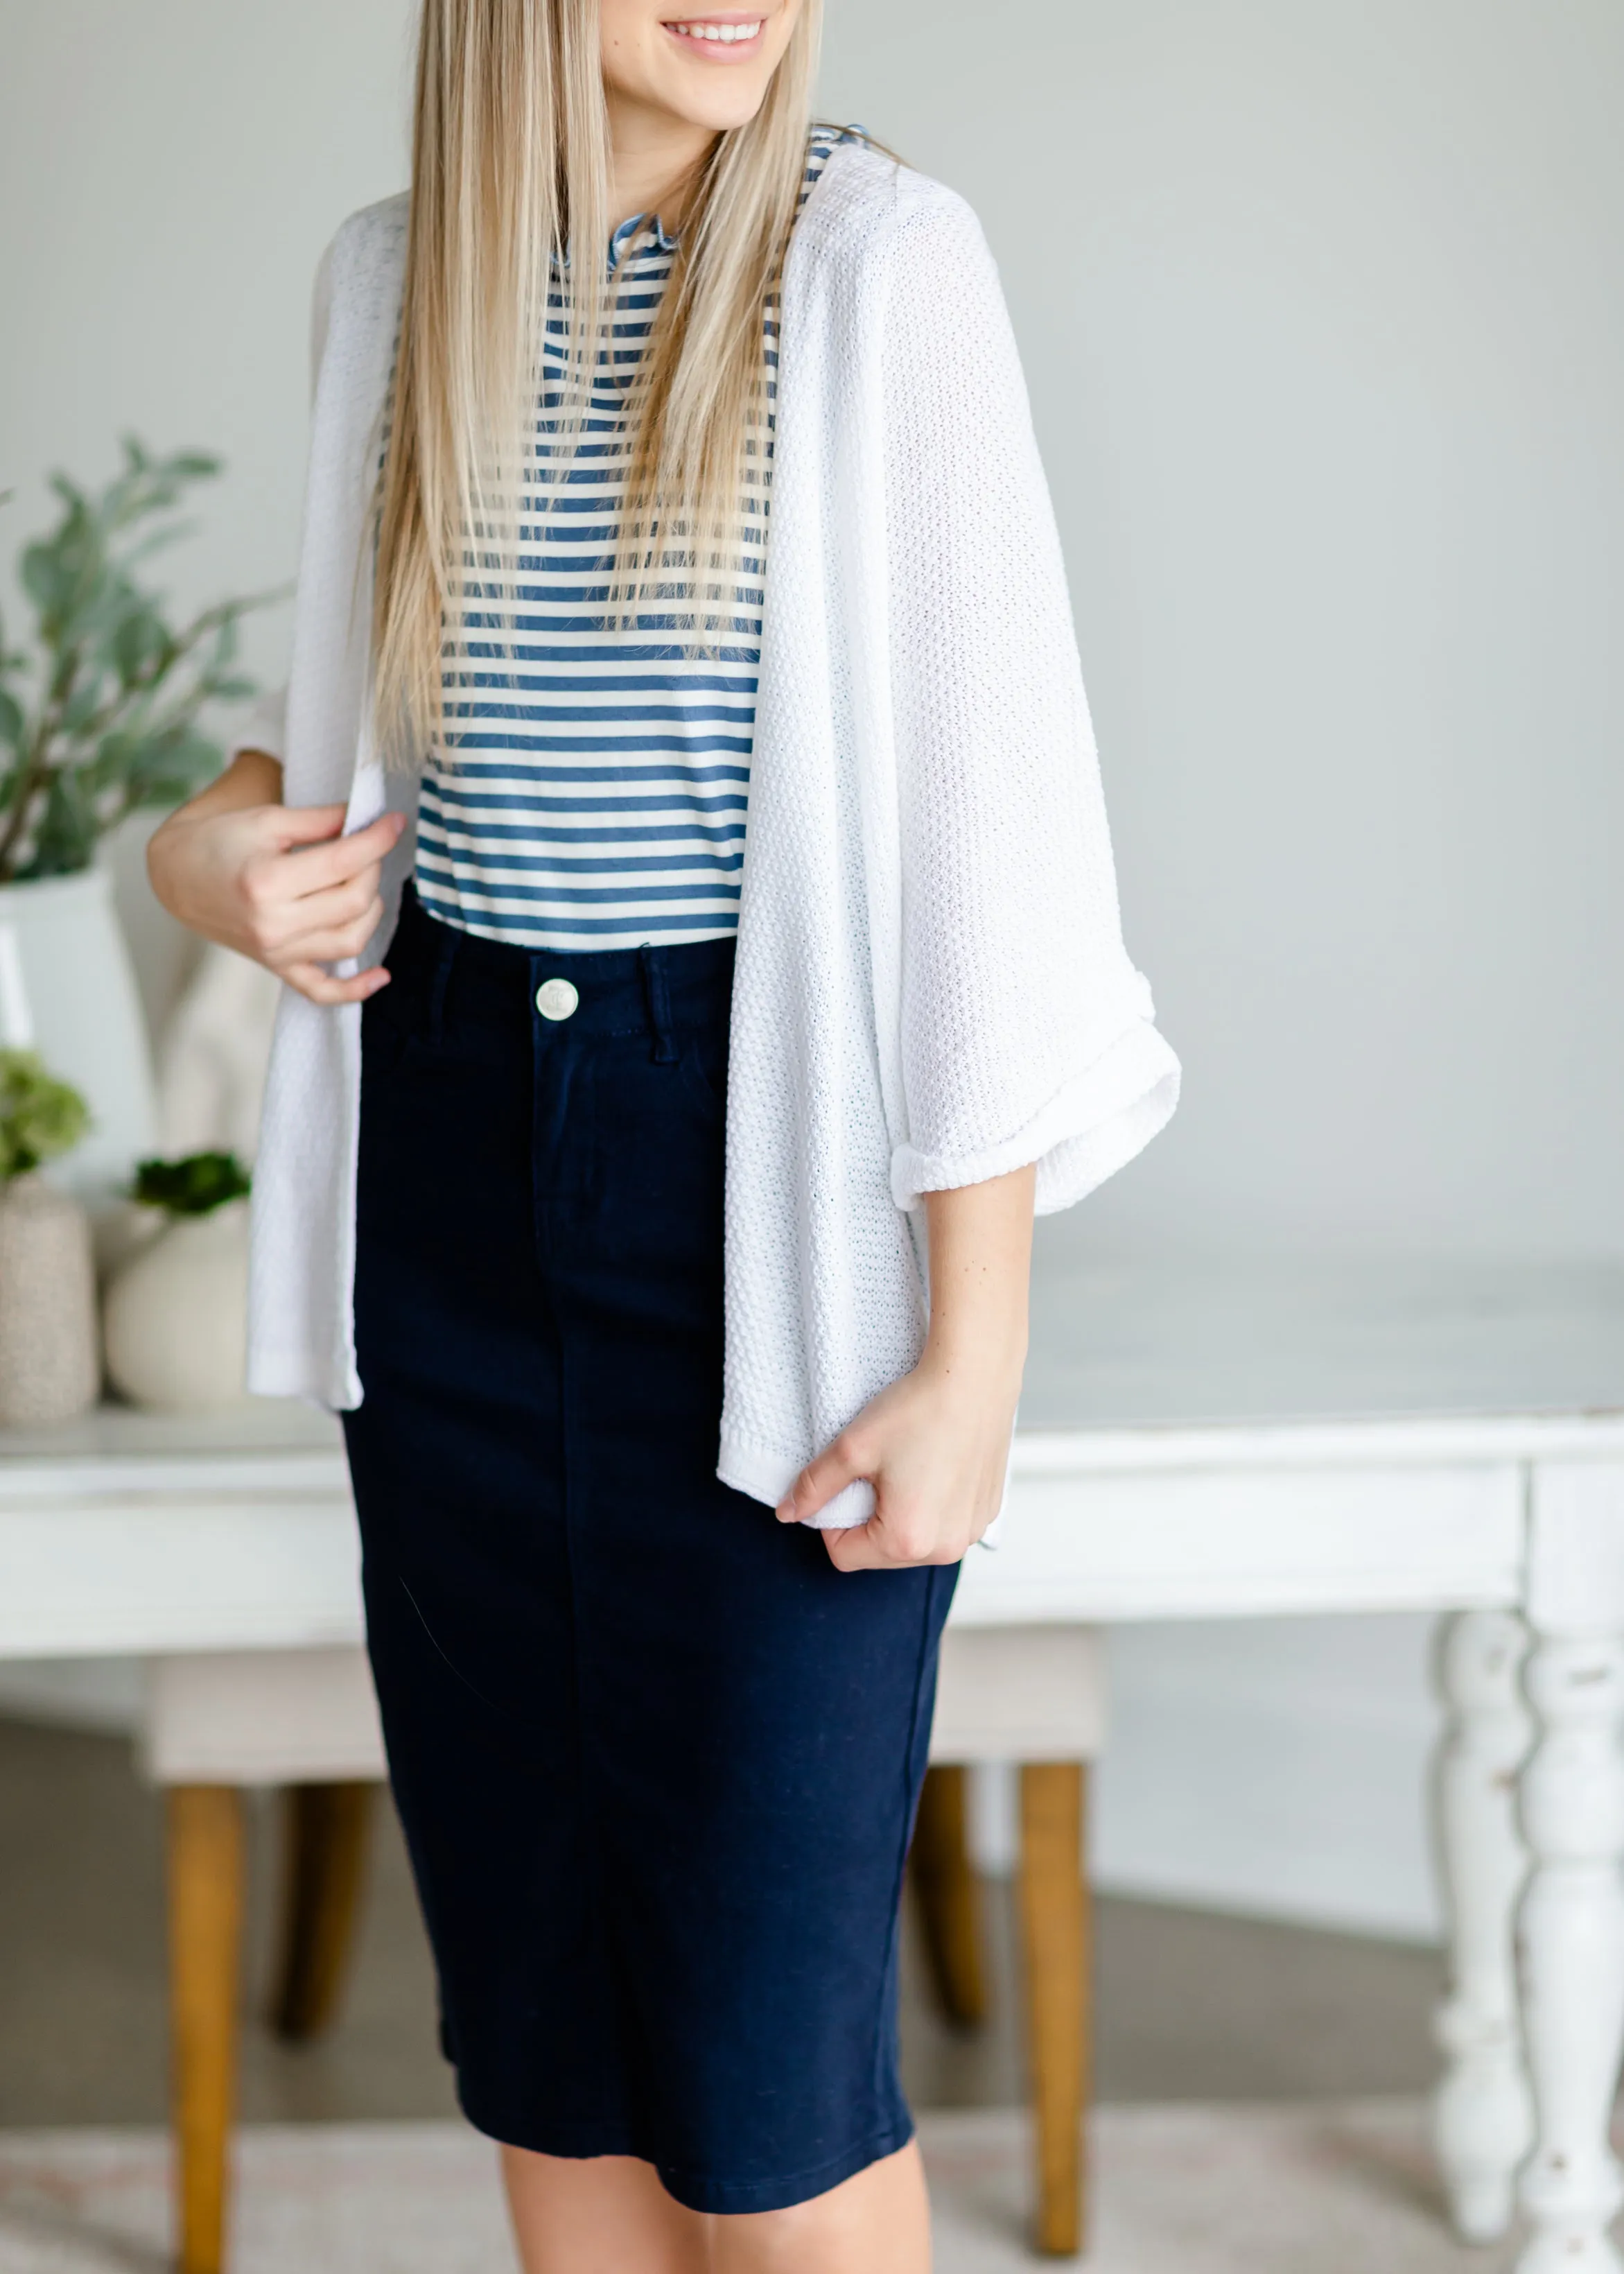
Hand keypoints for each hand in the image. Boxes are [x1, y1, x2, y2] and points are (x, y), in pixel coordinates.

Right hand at [148, 751, 404, 1006]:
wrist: (177, 875)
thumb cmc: (219, 842)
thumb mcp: (267, 820)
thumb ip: (320, 820)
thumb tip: (366, 817)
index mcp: (267, 882)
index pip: (344, 862)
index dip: (378, 839)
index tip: (396, 822)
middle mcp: (273, 924)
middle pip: (354, 902)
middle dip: (374, 869)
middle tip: (370, 847)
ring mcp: (275, 952)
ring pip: (350, 942)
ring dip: (372, 911)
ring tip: (363, 883)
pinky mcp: (276, 967)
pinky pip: (321, 991)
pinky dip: (354, 990)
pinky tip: (382, 976)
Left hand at [776, 1163, 1036, 1571]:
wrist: (982, 1360)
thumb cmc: (916, 1399)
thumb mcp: (852, 1441)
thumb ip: (814, 1483)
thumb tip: (785, 1512)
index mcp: (908, 1537)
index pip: (841, 1553)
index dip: (828, 1515)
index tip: (838, 1474)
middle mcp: (947, 1543)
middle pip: (877, 1544)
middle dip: (864, 1509)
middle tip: (871, 1456)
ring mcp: (975, 1524)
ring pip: (911, 1529)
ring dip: (898, 1498)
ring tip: (902, 1448)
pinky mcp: (992, 1501)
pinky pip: (945, 1511)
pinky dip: (931, 1487)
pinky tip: (931, 1448)